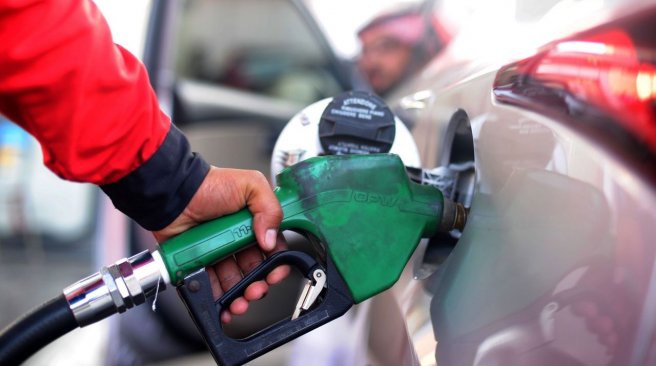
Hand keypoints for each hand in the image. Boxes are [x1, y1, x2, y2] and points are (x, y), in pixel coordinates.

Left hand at [153, 166, 289, 322]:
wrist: (174, 193)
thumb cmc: (209, 184)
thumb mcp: (251, 185)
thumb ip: (270, 208)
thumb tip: (270, 240)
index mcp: (255, 223)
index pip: (273, 249)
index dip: (277, 264)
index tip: (276, 273)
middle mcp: (238, 239)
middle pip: (255, 271)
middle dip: (259, 285)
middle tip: (256, 290)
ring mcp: (219, 252)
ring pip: (235, 282)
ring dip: (241, 296)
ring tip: (240, 302)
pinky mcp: (200, 262)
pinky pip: (211, 284)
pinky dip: (218, 298)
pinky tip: (222, 304)